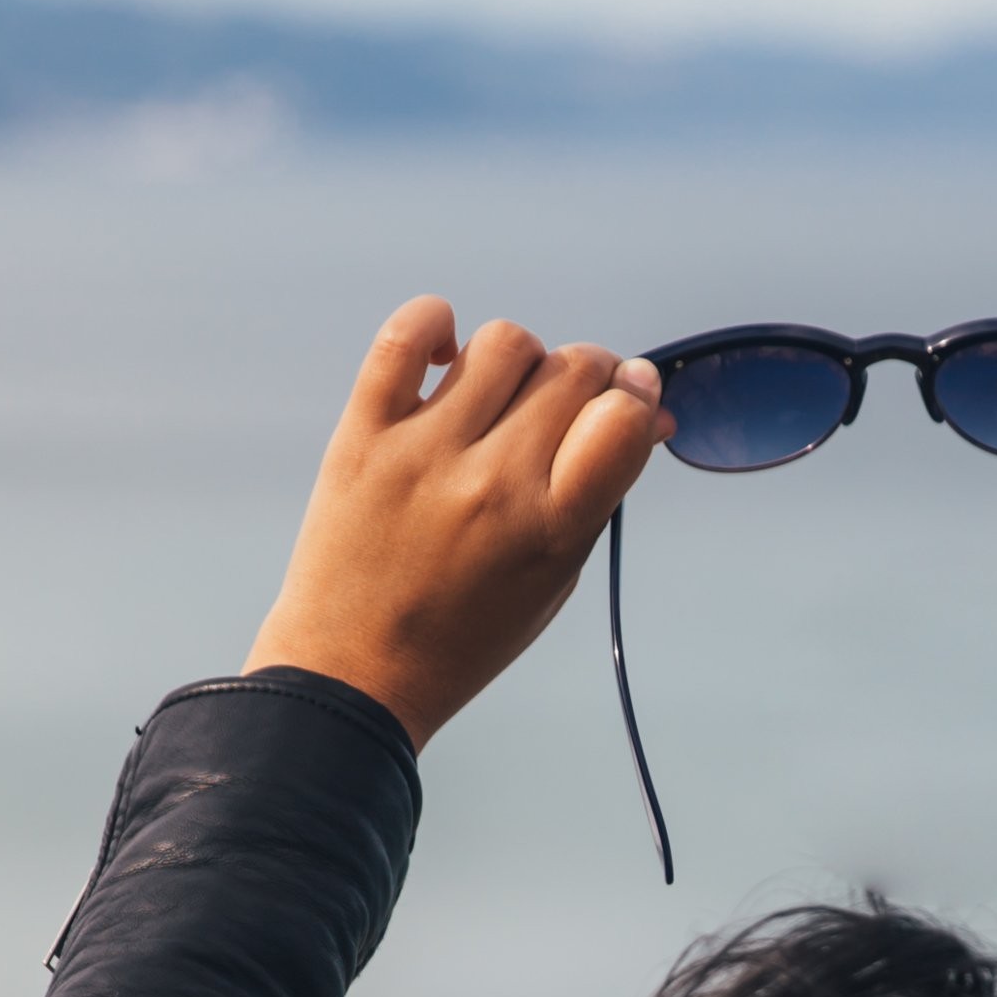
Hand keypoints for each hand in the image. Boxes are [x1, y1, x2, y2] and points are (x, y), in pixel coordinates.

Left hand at [246, 297, 666, 747]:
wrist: (352, 672)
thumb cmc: (463, 633)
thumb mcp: (556, 577)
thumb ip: (598, 493)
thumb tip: (644, 412)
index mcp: (549, 531)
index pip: (623, 419)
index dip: (638, 395)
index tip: (629, 398)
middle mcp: (490, 484)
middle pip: (572, 370)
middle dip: (590, 374)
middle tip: (569, 403)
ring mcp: (423, 454)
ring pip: (505, 343)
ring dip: (522, 360)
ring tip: (504, 397)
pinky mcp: (363, 436)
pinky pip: (406, 335)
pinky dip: (435, 324)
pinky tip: (446, 356)